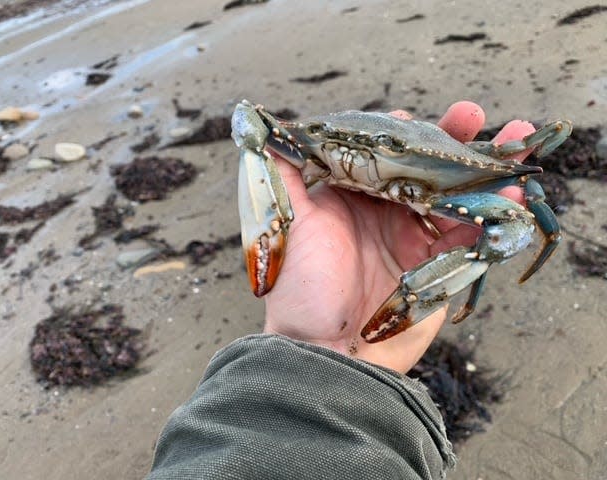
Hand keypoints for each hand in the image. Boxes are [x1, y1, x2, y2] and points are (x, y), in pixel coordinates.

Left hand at [263, 101, 535, 372]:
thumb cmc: (300, 286)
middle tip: (471, 114)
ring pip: (456, 192)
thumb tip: (267, 131)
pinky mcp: (438, 266)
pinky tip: (515, 190)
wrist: (324, 351)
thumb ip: (281, 175)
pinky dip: (495, 212)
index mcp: (350, 195)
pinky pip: (472, 234)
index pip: (379, 151)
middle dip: (449, 138)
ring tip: (518, 137)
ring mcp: (413, 237)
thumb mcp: (285, 222)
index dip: (397, 130)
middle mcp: (383, 211)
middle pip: (424, 165)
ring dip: (486, 166)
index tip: (404, 117)